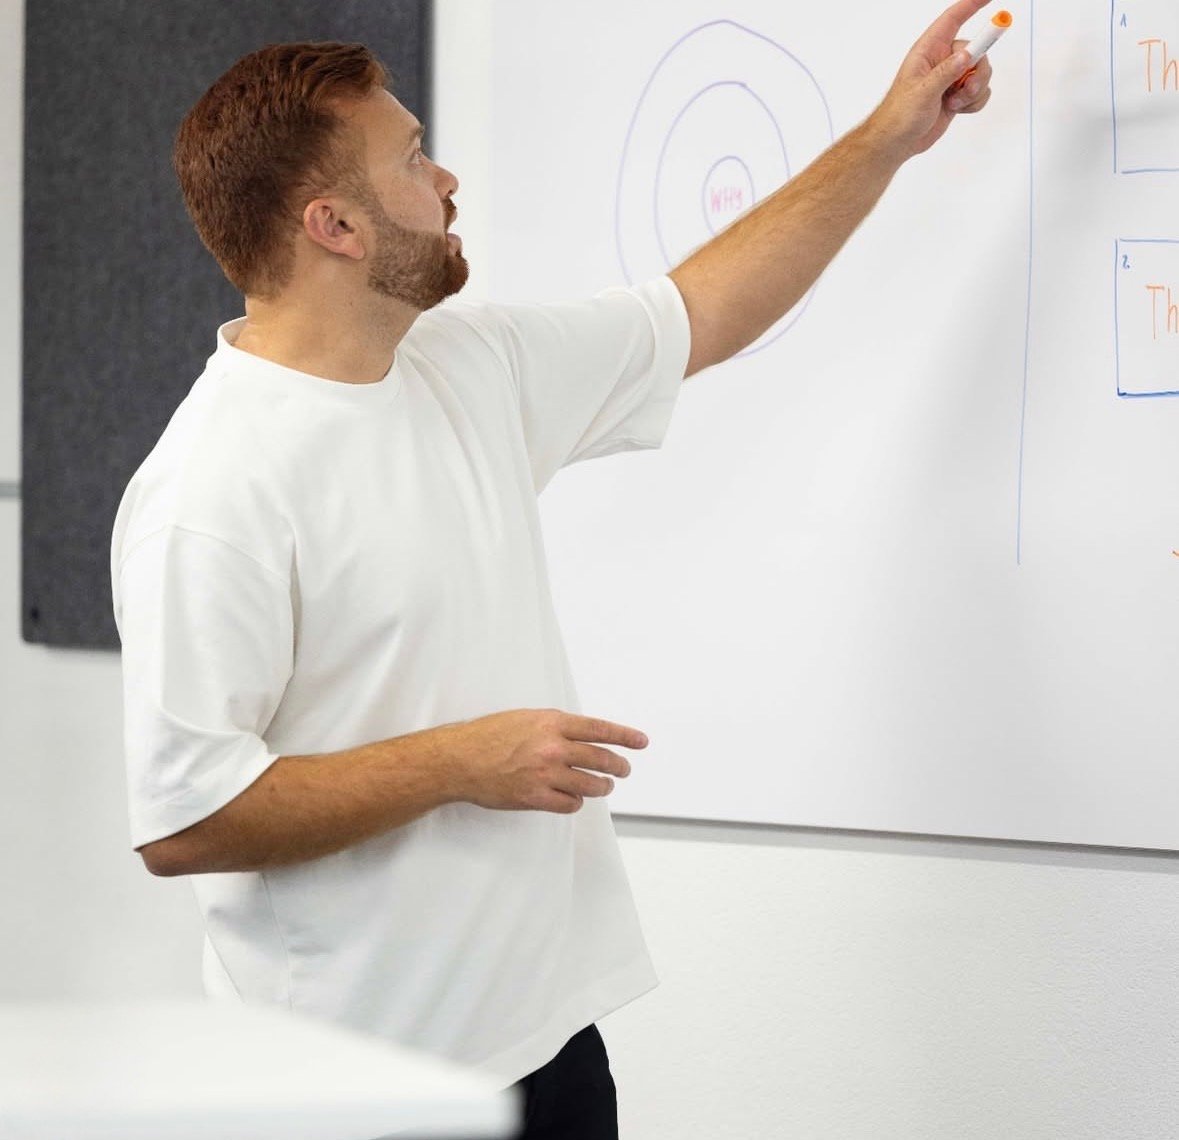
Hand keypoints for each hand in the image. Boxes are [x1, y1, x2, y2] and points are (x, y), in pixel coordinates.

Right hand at [443, 708, 646, 813]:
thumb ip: (555, 726)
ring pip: (590, 785)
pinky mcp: (535, 797)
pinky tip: (574, 799)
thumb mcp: (526, 718)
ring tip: (604, 786)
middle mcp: (552, 747)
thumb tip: (582, 736)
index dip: (625, 736)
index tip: (641, 741)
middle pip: (601, 759)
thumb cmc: (488, 736)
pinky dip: (575, 802)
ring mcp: (545, 773)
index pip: (599, 729)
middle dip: (619, 765)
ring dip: (602, 787)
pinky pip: (570, 804)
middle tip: (625, 769)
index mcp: (551, 722)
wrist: (459, 759)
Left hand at [869, 0, 995, 159]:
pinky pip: (980, 91)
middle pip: (976, 51)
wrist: (898, 142)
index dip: (971, 5)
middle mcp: (942, 61)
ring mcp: (950, 79)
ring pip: (981, 72)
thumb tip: (967, 56)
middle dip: (978, 71)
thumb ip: (945, 73)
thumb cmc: (900, 115)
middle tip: (966, 88)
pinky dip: (974, 102)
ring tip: (955, 103)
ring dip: (975, 90)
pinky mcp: (957, 95)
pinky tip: (958, 110)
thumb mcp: (922, 92)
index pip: (953, 19)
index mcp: (928, 51)